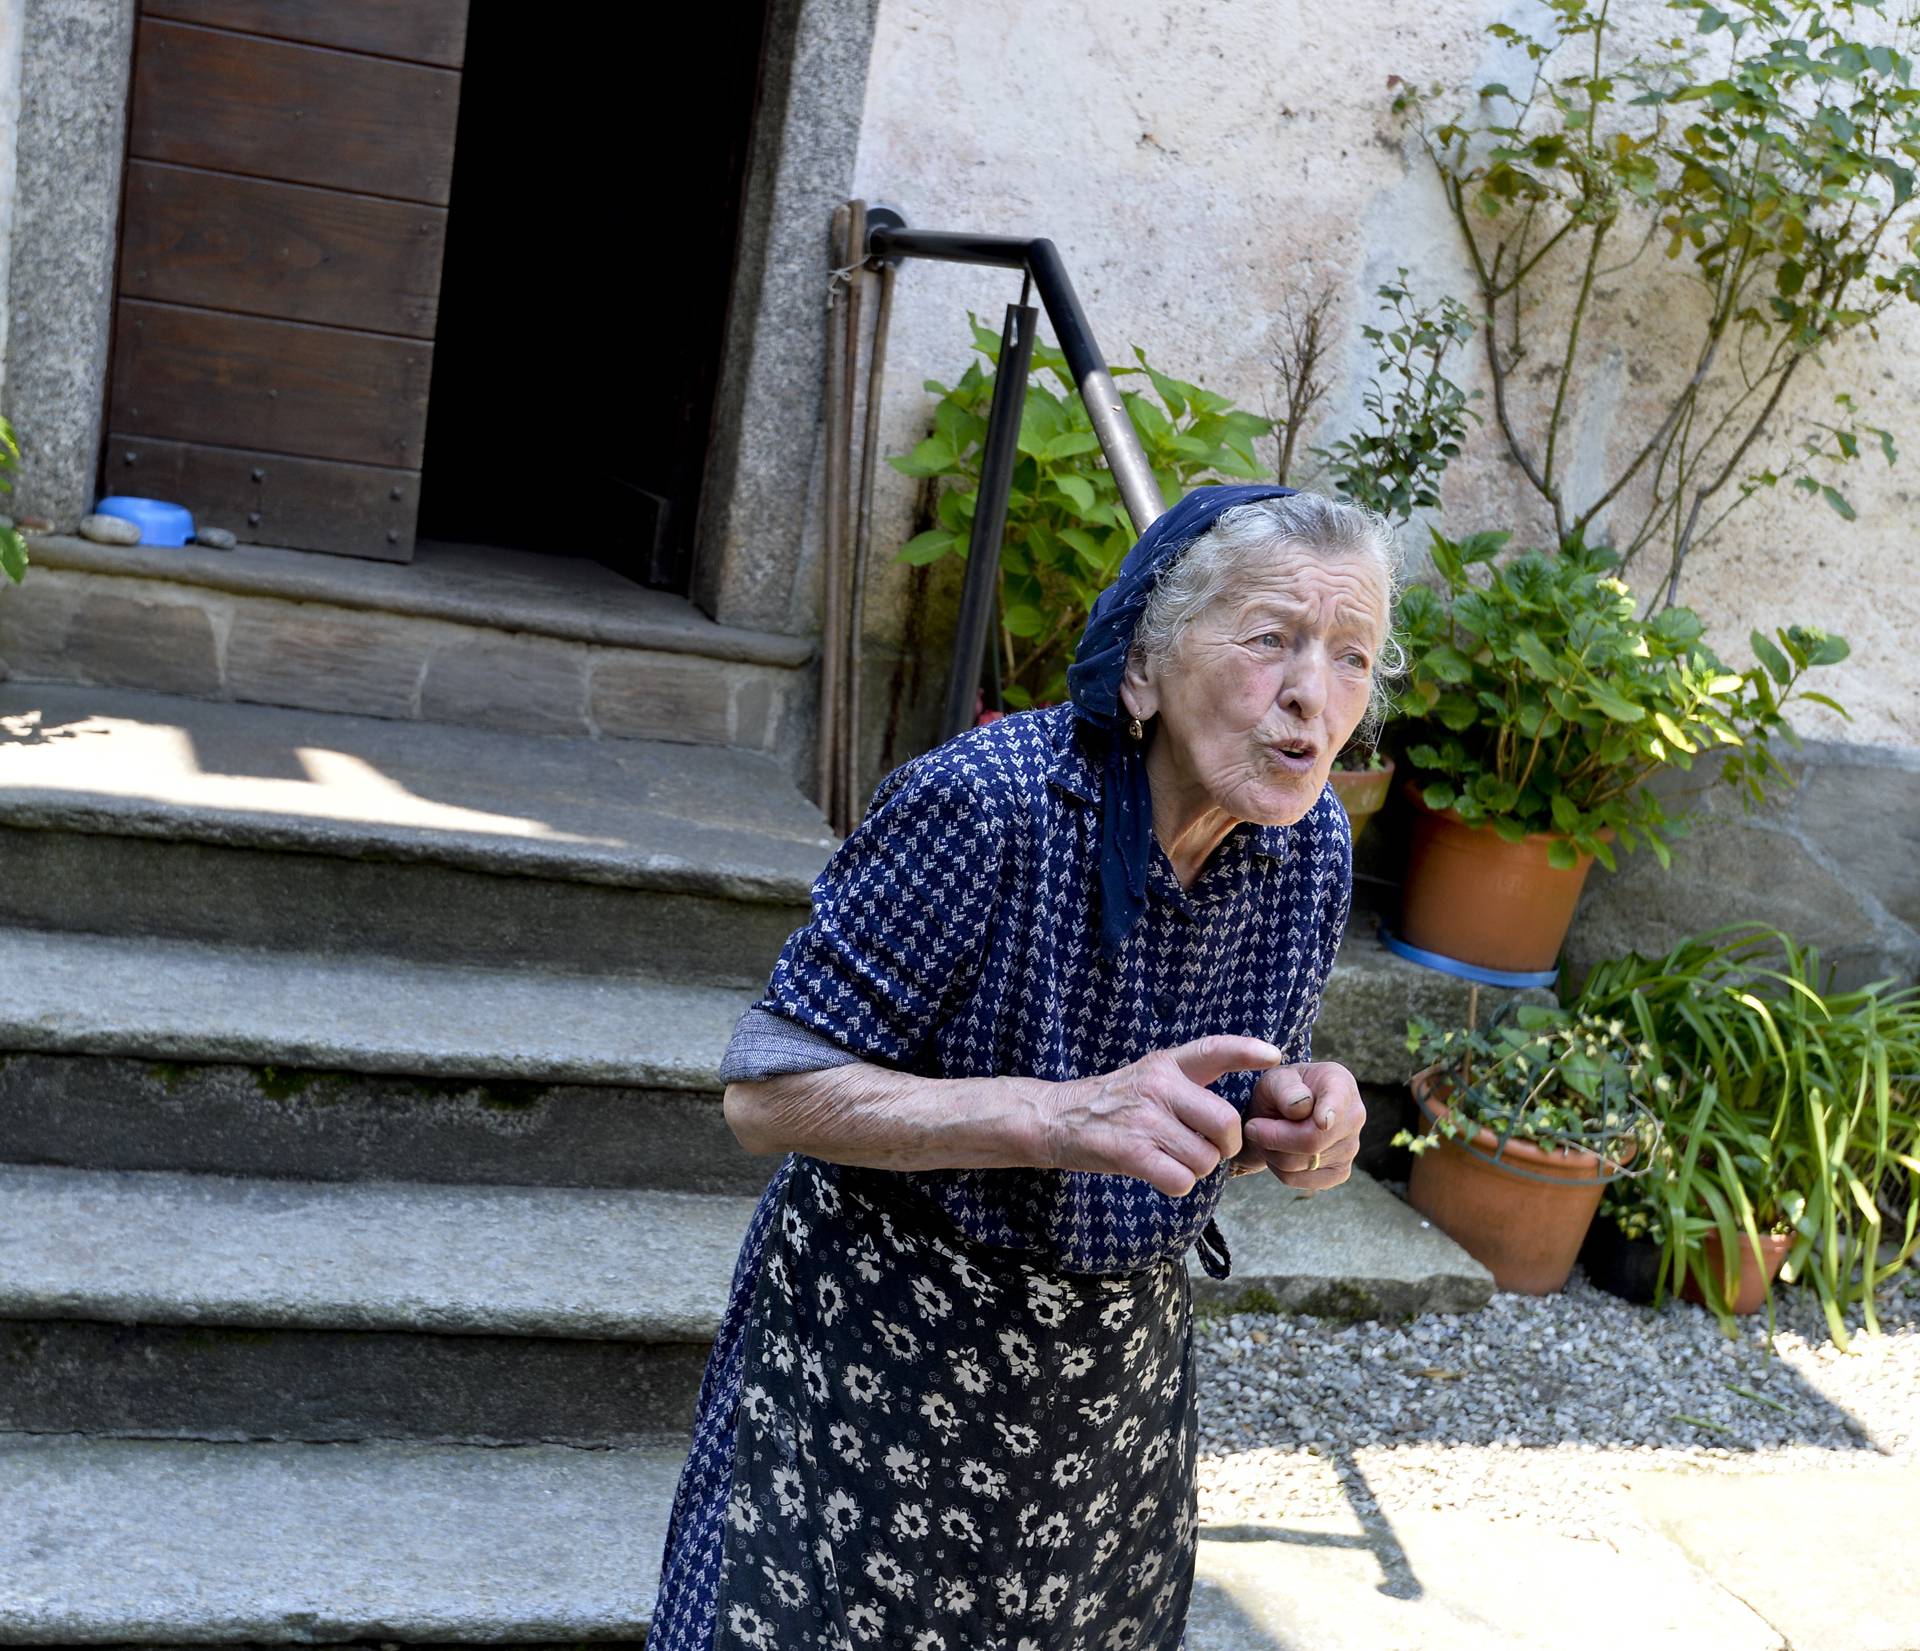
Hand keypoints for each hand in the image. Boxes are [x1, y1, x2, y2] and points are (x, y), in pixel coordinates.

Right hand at [1040, 1036, 1283, 1197]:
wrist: (1056, 1119)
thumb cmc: (1112, 1103)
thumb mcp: (1147, 1076)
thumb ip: (1186, 1084)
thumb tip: (1233, 1115)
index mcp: (1165, 1064)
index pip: (1213, 1050)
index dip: (1246, 1050)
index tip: (1273, 1055)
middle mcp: (1158, 1087)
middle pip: (1226, 1124)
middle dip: (1225, 1147)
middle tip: (1207, 1149)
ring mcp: (1145, 1119)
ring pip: (1206, 1159)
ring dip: (1197, 1169)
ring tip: (1172, 1158)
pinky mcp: (1131, 1152)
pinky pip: (1181, 1180)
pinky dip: (1176, 1184)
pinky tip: (1159, 1173)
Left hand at [1234, 1062, 1364, 1192]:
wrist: (1282, 1111)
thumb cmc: (1281, 1090)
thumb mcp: (1275, 1078)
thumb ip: (1285, 1088)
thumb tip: (1300, 1108)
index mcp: (1341, 1084)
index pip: (1337, 1104)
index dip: (1329, 1114)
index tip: (1321, 1121)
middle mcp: (1354, 1116)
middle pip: (1311, 1141)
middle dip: (1272, 1137)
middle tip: (1252, 1126)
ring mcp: (1351, 1147)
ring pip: (1298, 1164)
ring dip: (1271, 1151)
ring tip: (1265, 1135)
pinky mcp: (1340, 1172)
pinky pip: (1298, 1179)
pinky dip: (1278, 1168)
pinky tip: (1279, 1150)